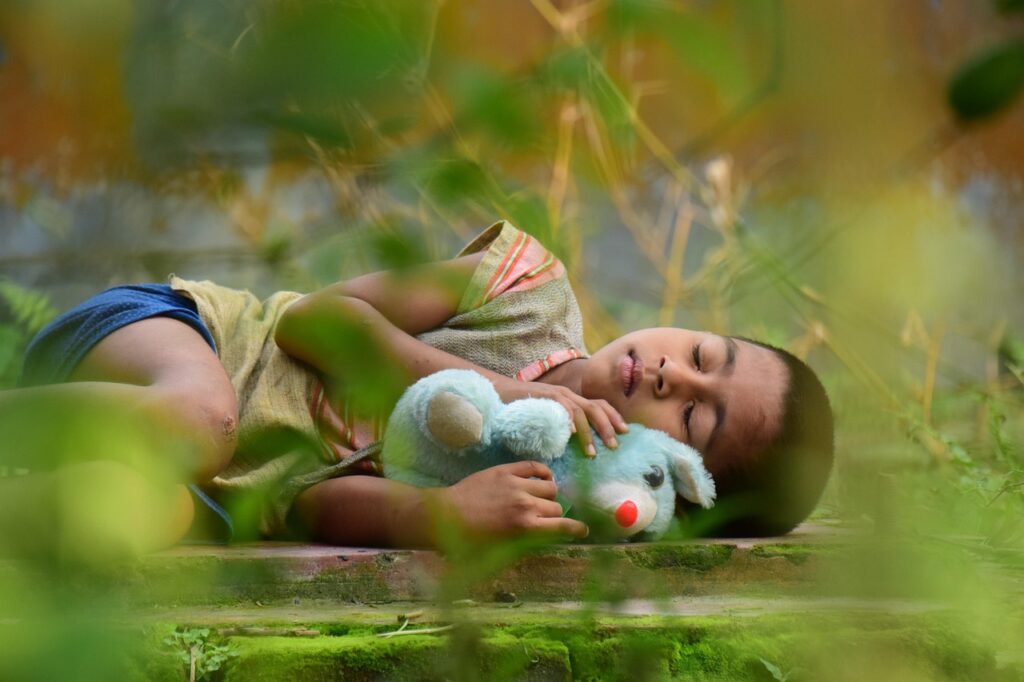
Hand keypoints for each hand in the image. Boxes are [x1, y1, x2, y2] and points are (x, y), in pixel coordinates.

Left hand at [438, 461, 587, 539]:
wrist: (446, 516)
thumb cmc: (470, 541)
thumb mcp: (501, 551)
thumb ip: (527, 543)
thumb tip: (545, 537)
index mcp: (526, 528)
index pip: (564, 526)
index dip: (576, 528)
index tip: (583, 529)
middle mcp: (525, 504)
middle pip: (557, 507)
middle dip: (554, 515)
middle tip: (545, 519)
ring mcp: (516, 484)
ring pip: (550, 486)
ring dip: (549, 494)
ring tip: (540, 498)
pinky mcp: (506, 470)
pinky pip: (535, 466)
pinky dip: (543, 472)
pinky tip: (542, 477)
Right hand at [494, 379, 627, 455]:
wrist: (498, 390)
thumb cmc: (521, 407)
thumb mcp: (548, 415)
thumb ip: (562, 425)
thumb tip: (574, 444)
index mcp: (571, 399)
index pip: (599, 405)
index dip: (613, 417)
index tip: (624, 433)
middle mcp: (567, 394)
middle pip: (596, 407)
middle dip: (608, 426)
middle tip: (615, 445)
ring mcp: (556, 394)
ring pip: (581, 411)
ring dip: (589, 433)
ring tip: (592, 452)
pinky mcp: (543, 397)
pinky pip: (560, 408)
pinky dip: (568, 421)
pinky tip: (572, 434)